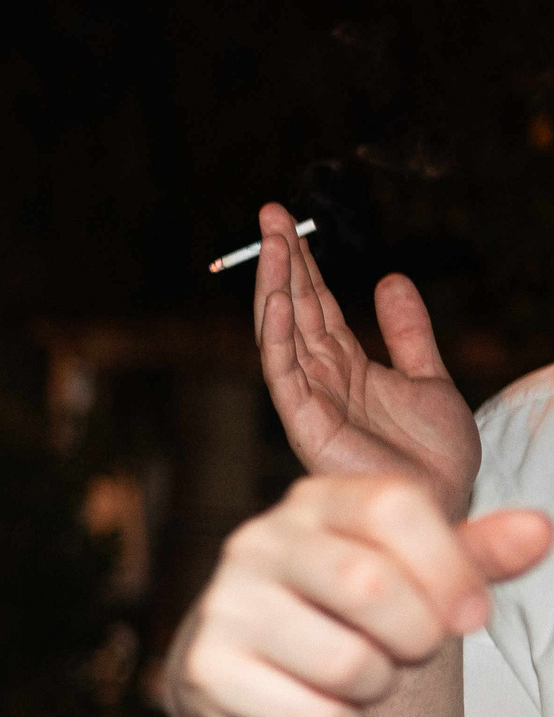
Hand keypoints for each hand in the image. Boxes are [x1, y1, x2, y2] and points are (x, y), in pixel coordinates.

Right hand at [165, 475, 549, 716]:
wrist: (242, 678)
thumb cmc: (339, 617)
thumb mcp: (409, 576)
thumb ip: (473, 554)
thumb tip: (539, 532)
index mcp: (311, 503)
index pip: (392, 505)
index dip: (450, 565)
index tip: (471, 613)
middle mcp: (256, 544)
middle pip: (371, 586)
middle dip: (417, 637)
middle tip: (409, 650)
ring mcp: (224, 608)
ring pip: (345, 664)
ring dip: (375, 687)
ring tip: (356, 675)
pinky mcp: (207, 672)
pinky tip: (316, 704)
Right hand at [255, 203, 479, 517]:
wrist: (445, 503)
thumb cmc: (436, 458)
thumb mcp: (430, 378)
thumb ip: (408, 332)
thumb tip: (390, 279)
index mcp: (346, 368)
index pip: (318, 306)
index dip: (304, 264)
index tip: (291, 223)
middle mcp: (321, 379)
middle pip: (295, 309)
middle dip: (282, 261)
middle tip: (271, 213)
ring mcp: (310, 399)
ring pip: (283, 332)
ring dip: (275, 284)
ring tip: (273, 239)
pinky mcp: (306, 422)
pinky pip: (283, 371)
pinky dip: (277, 334)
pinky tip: (277, 297)